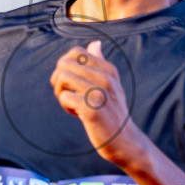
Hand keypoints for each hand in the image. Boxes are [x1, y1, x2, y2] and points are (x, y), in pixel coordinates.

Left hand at [50, 40, 144, 167]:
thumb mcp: (111, 85)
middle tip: (68, 93)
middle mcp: (105, 78)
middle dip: (59, 79)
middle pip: (64, 63)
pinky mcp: (92, 110)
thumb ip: (100, 63)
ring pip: (62, 78)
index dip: (67, 66)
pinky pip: (64, 97)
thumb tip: (95, 43)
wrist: (125, 141)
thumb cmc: (113, 112)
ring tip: (72, 104)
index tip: (74, 82)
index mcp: (109, 69)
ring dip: (61, 92)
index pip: (75, 52)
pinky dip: (66, 106)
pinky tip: (77, 114)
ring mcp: (99, 93)